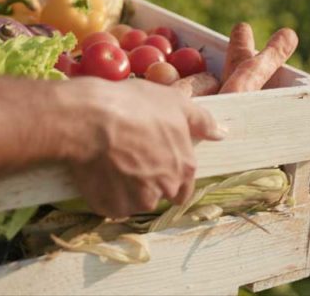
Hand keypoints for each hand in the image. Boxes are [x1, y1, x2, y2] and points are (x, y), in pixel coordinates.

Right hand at [56, 77, 225, 217]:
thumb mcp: (174, 103)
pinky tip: (98, 171)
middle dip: (147, 181)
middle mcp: (164, 189)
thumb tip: (222, 134)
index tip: (151, 158)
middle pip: (159, 194)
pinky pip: (110, 205)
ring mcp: (136, 201)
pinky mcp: (110, 207)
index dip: (168, 172)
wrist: (87, 118)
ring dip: (125, 188)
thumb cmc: (134, 105)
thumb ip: (202, 120)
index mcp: (183, 167)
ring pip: (134, 201)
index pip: (183, 187)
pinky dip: (106, 193)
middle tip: (128, 156)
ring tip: (110, 160)